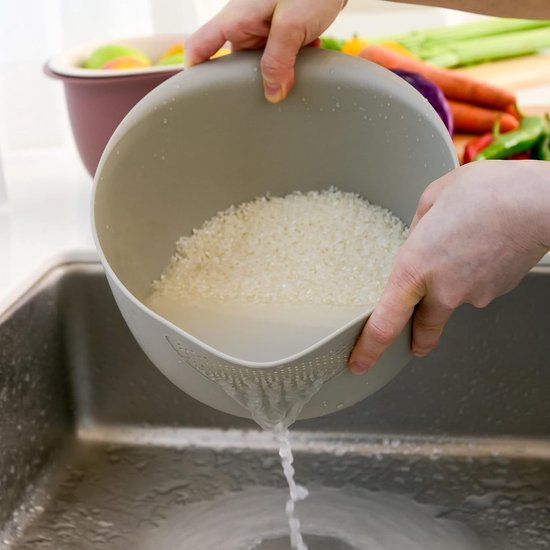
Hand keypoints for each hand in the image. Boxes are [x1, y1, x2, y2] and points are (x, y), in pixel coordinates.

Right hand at [184, 0, 345, 102]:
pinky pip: (280, 54)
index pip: (199, 46)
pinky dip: (292, 61)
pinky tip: (307, 60)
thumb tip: (272, 94)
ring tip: (293, 74)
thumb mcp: (291, 26)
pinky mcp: (282, 28)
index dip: (195, 71)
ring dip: (277, 70)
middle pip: (234, 62)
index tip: (201, 95)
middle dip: (251, 80)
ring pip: (260, 61)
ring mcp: (263, 26)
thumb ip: (278, 62)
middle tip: (267, 94)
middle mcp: (245, 23)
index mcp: (235, 19)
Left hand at [349, 160, 549, 373]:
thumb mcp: (432, 199)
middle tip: (413, 341)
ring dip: (450, 285)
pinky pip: (475, 288)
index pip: (385, 323)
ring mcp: (472, 295)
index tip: (360, 362)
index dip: (369, 349)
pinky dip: (472, 274)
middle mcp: (441, 290)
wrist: (538, 203)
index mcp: (413, 268)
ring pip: (451, 302)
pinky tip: (479, 249)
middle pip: (421, 327)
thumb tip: (420, 239)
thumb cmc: (487, 194)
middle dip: (417, 337)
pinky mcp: (496, 293)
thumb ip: (417, 227)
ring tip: (461, 247)